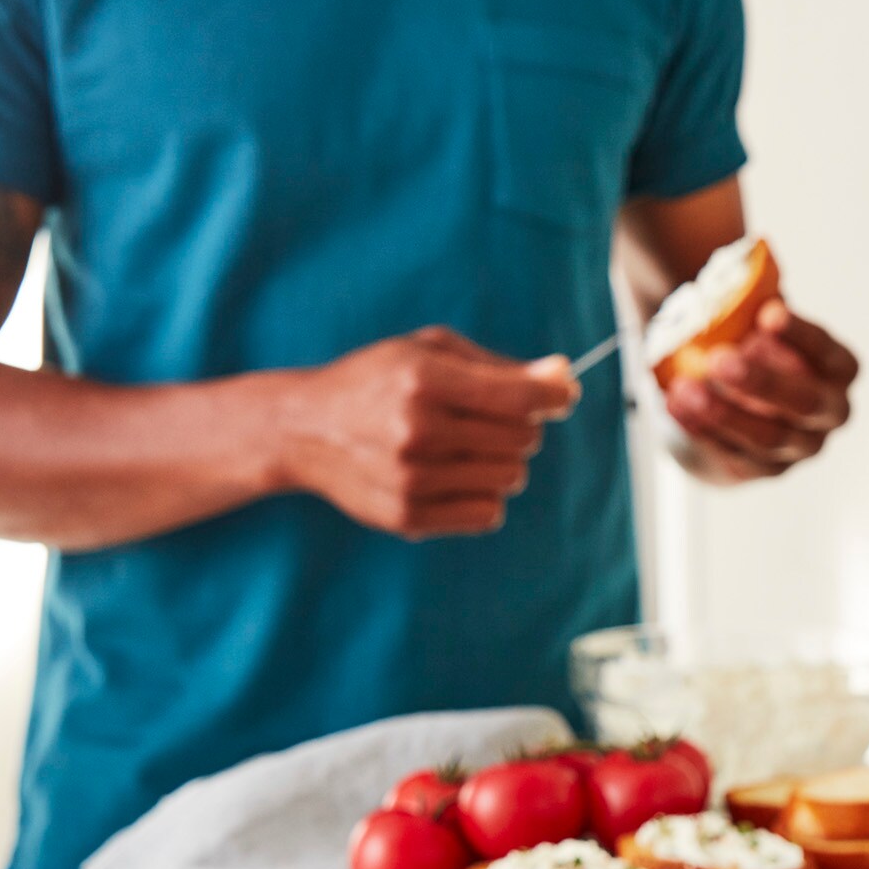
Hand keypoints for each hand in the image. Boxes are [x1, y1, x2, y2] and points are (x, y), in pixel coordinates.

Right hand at [277, 327, 579, 536]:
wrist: (304, 429)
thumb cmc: (377, 381)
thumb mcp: (428, 351)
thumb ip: (499, 366)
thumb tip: (565, 378)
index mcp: (424, 379)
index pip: (521, 398)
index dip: (555, 395)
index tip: (561, 394)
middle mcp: (417, 430)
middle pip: (523, 439)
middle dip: (520, 426)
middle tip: (488, 418)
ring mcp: (412, 478)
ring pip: (511, 477)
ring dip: (502, 461)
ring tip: (466, 447)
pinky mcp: (408, 517)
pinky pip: (488, 514)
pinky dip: (485, 496)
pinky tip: (455, 478)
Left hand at [661, 302, 858, 483]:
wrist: (725, 392)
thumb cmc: (747, 340)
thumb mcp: (755, 315)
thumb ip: (755, 296)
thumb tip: (740, 266)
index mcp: (837, 369)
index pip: (828, 354)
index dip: (801, 336)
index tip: (768, 313)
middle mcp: (828, 411)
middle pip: (805, 403)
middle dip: (764, 382)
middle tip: (721, 358)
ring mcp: (797, 446)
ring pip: (769, 438)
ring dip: (725, 413)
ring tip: (685, 389)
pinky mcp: (760, 468)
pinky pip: (734, 456)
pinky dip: (702, 431)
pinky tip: (675, 404)